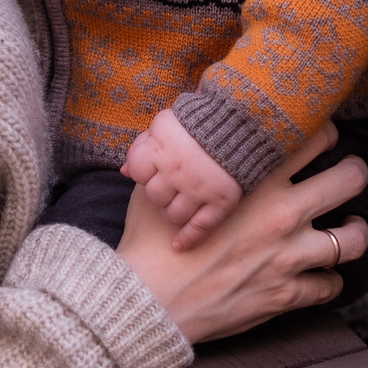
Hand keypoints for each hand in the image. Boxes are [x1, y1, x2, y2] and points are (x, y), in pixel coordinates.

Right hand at [117, 124, 367, 344]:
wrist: (148, 302)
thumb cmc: (149, 242)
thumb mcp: (161, 185)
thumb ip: (183, 160)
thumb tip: (182, 136)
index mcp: (255, 181)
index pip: (314, 138)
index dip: (325, 133)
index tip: (322, 138)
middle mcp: (282, 214)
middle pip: (350, 180)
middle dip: (355, 173)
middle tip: (348, 175)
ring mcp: (289, 256)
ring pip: (354, 239)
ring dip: (355, 232)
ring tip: (349, 227)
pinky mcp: (286, 294)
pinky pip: (331, 286)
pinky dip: (330, 280)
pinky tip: (321, 274)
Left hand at [121, 108, 243, 250]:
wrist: (243, 122)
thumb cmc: (199, 122)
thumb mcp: (167, 124)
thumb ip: (144, 145)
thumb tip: (124, 170)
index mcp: (162, 146)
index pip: (137, 171)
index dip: (143, 172)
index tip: (154, 169)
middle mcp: (177, 170)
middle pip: (154, 196)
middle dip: (159, 193)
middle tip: (171, 186)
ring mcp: (199, 188)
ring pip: (173, 215)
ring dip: (172, 212)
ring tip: (180, 204)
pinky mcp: (221, 200)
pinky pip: (201, 227)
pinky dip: (188, 239)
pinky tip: (179, 245)